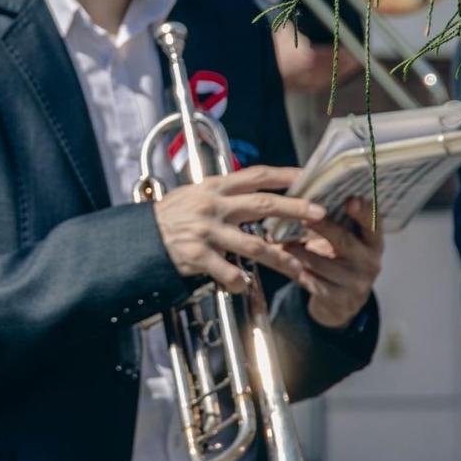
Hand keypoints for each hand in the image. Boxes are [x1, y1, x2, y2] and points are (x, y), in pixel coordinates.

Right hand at [153, 165, 325, 293]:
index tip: (307, 176)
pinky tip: (244, 285)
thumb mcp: (195, 193)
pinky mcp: (197, 256)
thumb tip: (254, 188)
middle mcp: (213, 206)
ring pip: (253, 244)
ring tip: (297, 266)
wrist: (141, 238)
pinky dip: (239, 281)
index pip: (255, 175)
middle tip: (319, 214)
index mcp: (214, 187)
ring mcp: (206, 231)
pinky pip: (227, 272)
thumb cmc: (171, 216)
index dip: (283, 175)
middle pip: (262, 205)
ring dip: (279, 257)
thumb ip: (223, 192)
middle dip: (294, 209)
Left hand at [285, 197, 382, 328]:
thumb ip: (335, 220)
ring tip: (283, 242)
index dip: (363, 211)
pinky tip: (287, 264)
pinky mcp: (340, 300)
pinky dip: (299, 272)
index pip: (373, 223)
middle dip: (324, 227)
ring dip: (301, 252)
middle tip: (304, 215)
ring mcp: (356, 283)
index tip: (350, 198)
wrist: (341, 303)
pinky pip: (315, 283)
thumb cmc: (339, 259)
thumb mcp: (344, 240)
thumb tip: (308, 192)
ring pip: (324, 264)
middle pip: (345, 241)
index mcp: (373, 242)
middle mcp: (370, 262)